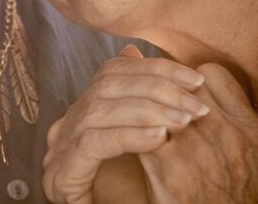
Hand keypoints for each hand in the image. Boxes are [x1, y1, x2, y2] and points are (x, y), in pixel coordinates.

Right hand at [42, 45, 207, 203]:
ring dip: (148, 111)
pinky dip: (129, 136)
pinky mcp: (62, 175)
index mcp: (86, 114)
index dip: (154, 68)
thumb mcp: (151, 148)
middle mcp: (68, 126)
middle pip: (106, 84)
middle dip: (157, 88)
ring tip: (185, 120)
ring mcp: (60, 150)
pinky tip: (160, 138)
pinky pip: (93, 143)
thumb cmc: (138, 196)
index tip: (195, 79)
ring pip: (99, 109)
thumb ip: (154, 112)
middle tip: (197, 104)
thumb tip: (157, 67)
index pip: (114, 72)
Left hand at [138, 63, 257, 203]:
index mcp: (249, 127)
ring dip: (144, 110)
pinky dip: (133, 134)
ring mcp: (196, 149)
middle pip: (178, 86)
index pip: (209, 74)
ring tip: (136, 120)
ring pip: (156, 105)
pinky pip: (141, 134)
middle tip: (150, 103)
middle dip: (161, 91)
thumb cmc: (246, 199)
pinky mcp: (170, 170)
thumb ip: (240, 119)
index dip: (189, 80)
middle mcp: (225, 132)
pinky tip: (131, 142)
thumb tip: (211, 87)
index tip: (180, 94)